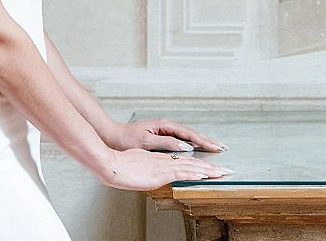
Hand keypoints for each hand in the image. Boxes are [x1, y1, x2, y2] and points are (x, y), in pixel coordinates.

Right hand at [101, 148, 231, 190]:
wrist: (109, 163)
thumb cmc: (118, 165)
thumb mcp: (135, 167)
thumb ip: (146, 169)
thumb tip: (152, 174)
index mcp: (159, 160)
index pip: (183, 162)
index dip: (199, 164)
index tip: (211, 168)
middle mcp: (164, 160)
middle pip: (192, 162)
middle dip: (210, 167)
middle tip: (226, 170)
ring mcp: (163, 165)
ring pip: (191, 166)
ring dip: (208, 169)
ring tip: (222, 172)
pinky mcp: (160, 172)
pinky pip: (182, 172)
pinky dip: (195, 173)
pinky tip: (205, 175)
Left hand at [106, 117, 227, 153]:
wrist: (114, 135)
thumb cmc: (127, 138)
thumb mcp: (147, 141)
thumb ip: (167, 143)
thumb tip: (186, 145)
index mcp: (165, 125)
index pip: (189, 134)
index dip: (204, 141)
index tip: (216, 147)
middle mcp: (167, 126)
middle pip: (192, 133)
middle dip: (208, 140)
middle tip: (223, 148)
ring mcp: (165, 130)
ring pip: (188, 136)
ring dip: (202, 141)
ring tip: (216, 147)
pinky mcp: (162, 136)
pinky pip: (182, 139)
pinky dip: (193, 143)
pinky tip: (198, 148)